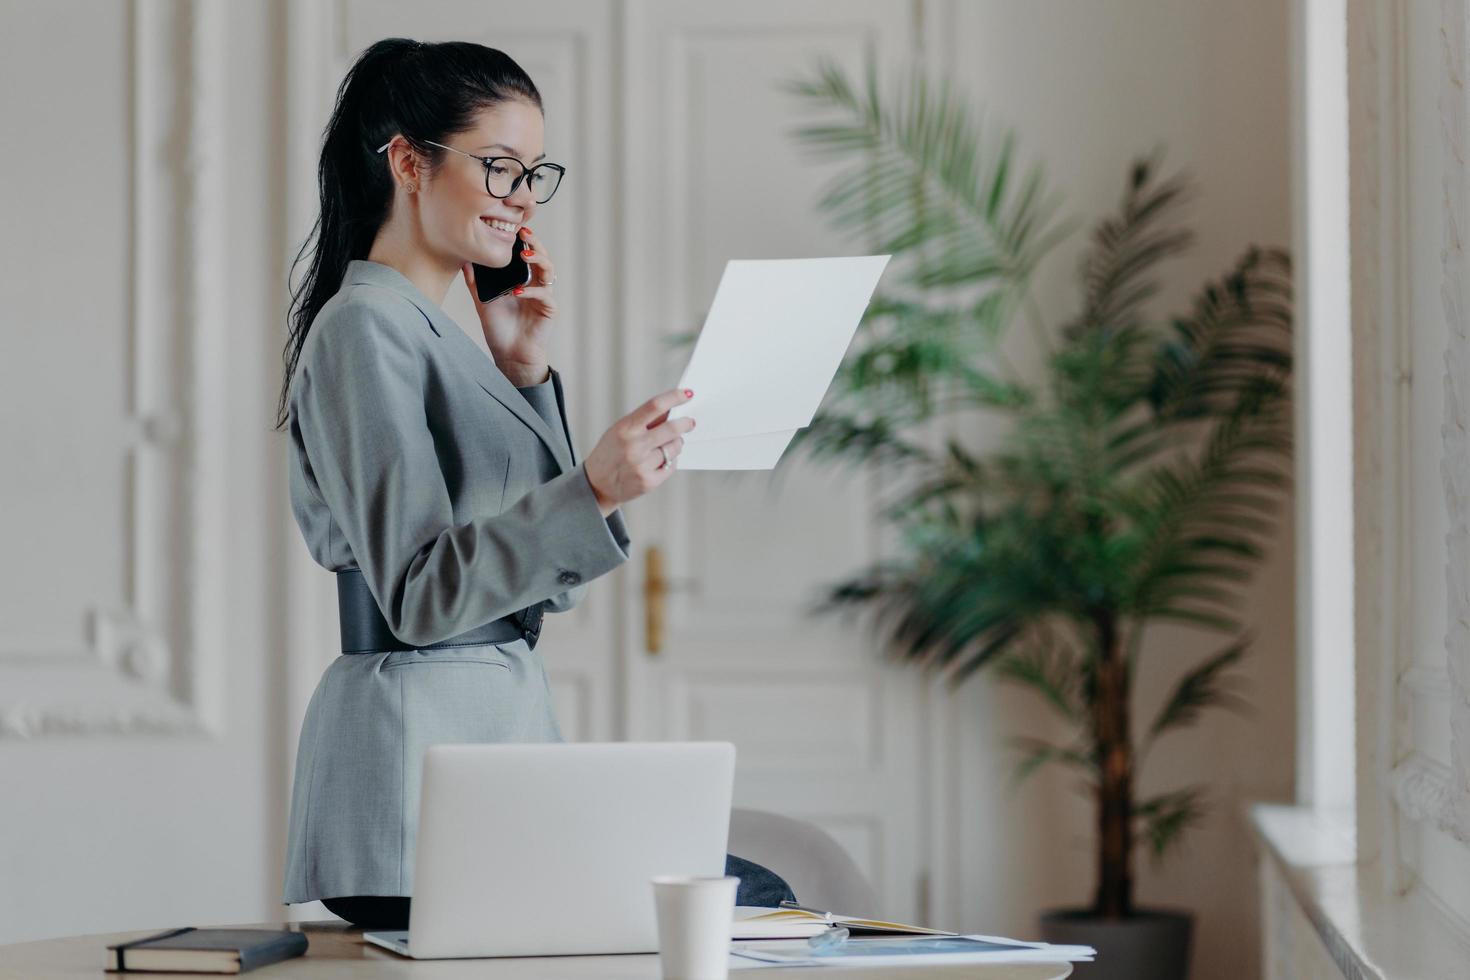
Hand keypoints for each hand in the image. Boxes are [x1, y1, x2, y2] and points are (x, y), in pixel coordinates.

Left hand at [460, 225, 558, 382]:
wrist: (509, 354)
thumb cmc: (499, 327)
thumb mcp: (482, 300)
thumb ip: (475, 281)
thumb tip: (463, 260)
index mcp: (522, 278)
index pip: (526, 252)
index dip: (523, 239)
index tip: (512, 226)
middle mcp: (536, 283)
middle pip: (541, 256)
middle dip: (534, 243)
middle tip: (523, 233)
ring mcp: (544, 296)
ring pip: (548, 271)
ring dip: (538, 260)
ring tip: (524, 255)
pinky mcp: (549, 309)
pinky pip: (544, 295)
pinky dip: (532, 291)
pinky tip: (518, 291)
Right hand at [583, 387, 695, 515]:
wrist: (596, 485)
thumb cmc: (610, 453)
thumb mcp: (620, 431)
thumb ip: (644, 421)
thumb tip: (671, 409)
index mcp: (625, 428)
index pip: (655, 406)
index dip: (674, 397)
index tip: (688, 393)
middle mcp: (634, 446)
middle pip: (671, 429)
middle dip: (685, 423)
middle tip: (690, 422)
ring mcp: (641, 465)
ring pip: (674, 448)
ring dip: (676, 444)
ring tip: (668, 445)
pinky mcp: (648, 482)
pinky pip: (671, 465)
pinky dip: (670, 461)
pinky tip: (660, 461)